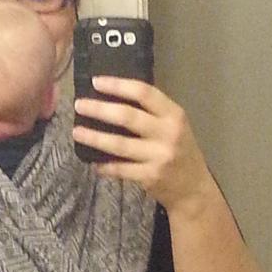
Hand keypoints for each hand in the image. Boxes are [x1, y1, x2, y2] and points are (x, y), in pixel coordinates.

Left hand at [73, 77, 210, 210]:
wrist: (194, 189)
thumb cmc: (181, 151)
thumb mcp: (175, 126)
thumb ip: (152, 113)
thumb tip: (114, 98)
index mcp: (174, 115)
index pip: (144, 93)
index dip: (118, 85)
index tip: (96, 81)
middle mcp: (168, 133)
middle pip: (127, 117)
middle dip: (99, 109)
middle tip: (79, 105)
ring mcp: (158, 156)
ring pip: (119, 144)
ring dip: (95, 138)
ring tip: (77, 132)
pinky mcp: (150, 177)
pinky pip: (120, 169)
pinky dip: (104, 165)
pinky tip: (92, 161)